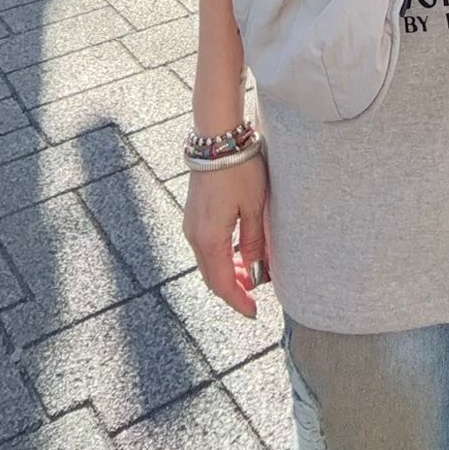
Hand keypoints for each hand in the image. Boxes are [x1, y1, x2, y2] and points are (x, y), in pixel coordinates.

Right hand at [182, 155, 269, 318]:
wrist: (216, 137)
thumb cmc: (238, 169)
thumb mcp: (254, 207)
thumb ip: (253, 243)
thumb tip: (256, 272)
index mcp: (209, 239)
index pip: (222, 283)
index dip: (238, 301)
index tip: (253, 312)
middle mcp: (194, 235)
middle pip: (212, 276)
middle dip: (233, 289)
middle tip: (255, 295)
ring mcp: (191, 224)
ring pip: (208, 261)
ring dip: (228, 272)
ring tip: (251, 273)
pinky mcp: (194, 213)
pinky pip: (206, 245)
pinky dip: (222, 256)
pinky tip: (238, 252)